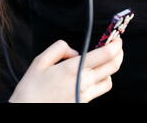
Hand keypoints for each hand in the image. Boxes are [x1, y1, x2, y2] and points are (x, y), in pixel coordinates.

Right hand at [9, 38, 123, 102]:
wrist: (28, 109)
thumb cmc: (31, 87)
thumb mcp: (40, 61)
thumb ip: (59, 49)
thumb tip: (74, 50)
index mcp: (72, 69)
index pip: (104, 55)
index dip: (114, 45)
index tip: (116, 38)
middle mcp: (83, 82)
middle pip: (112, 67)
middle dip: (118, 54)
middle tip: (117, 46)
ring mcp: (86, 94)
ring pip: (109, 80)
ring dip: (111, 69)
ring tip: (105, 61)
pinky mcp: (84, 103)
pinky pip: (99, 90)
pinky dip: (101, 81)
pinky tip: (93, 76)